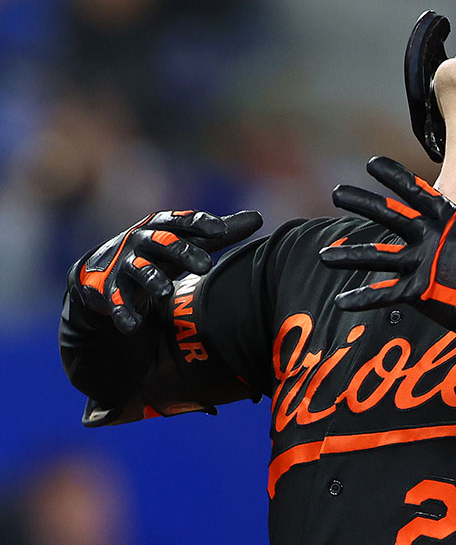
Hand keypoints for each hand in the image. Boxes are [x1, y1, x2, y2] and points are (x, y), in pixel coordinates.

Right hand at [70, 209, 262, 333]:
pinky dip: (123, 313)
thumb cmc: (161, 252)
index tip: (220, 230)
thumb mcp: (188, 240)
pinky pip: (116, 302)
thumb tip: (259, 217)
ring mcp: (125, 265)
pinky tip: (133, 326)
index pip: (183, 221)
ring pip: (140, 270)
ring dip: (152, 280)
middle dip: (183, 253)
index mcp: (163, 227)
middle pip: (164, 244)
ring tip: (166, 293)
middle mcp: (142, 241)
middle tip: (207, 265)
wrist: (107, 270)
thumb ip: (221, 231)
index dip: (200, 224)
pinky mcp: (109, 289)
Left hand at [319, 157, 455, 334]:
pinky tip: (341, 302)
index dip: (393, 175)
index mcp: (448, 219)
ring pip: (376, 255)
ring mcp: (423, 262)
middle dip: (360, 201)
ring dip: (348, 255)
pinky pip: (384, 295)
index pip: (415, 190)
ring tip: (324, 255)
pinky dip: (362, 299)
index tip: (372, 164)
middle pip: (388, 214)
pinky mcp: (419, 290)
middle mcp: (430, 236)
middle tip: (337, 192)